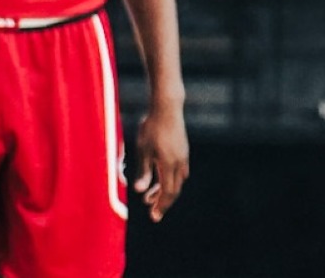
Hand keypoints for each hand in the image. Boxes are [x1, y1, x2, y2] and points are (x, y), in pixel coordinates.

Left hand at [132, 105, 188, 220]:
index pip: (168, 192)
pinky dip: (170, 180)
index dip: (161, 206)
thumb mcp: (143, 149)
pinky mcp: (183, 150)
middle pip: (174, 189)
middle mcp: (179, 162)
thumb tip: (140, 190)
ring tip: (150, 196)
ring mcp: (183, 155)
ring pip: (177, 181)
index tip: (154, 217)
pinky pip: (180, 171)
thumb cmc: (152, 127)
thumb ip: (143, 171)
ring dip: (165, 191)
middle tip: (153, 213)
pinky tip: (161, 178)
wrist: (167, 107)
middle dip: (163, 203)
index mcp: (169, 164)